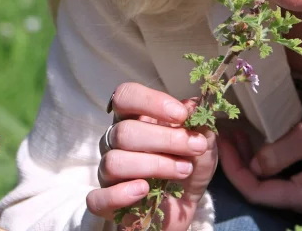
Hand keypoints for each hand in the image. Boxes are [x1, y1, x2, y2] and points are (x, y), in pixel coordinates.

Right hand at [86, 83, 217, 230]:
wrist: (185, 205)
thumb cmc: (190, 164)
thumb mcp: (203, 142)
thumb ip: (198, 123)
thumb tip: (192, 105)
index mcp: (136, 117)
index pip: (126, 95)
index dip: (151, 101)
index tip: (181, 115)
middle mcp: (116, 140)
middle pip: (125, 131)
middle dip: (166, 139)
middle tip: (195, 147)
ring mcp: (107, 171)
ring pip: (115, 161)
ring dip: (155, 165)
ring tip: (183, 170)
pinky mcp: (104, 202)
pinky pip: (98, 198)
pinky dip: (121, 194)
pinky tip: (145, 190)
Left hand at [218, 115, 301, 217]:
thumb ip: (279, 152)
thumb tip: (252, 165)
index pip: (258, 192)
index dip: (235, 169)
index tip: (223, 142)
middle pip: (265, 189)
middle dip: (242, 163)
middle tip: (229, 134)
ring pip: (275, 184)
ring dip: (254, 160)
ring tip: (241, 135)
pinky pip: (288, 178)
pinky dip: (271, 161)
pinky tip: (262, 142)